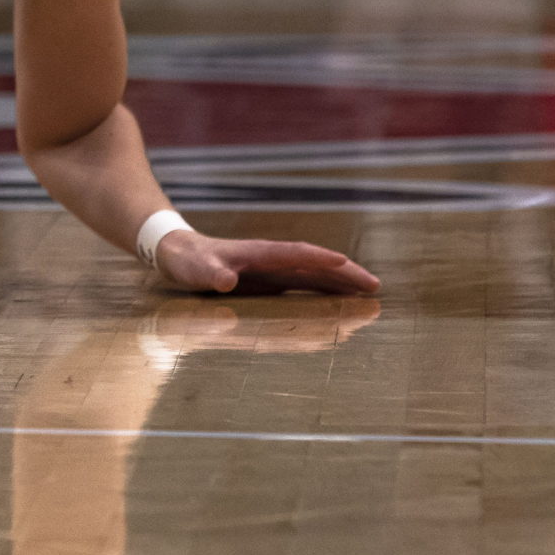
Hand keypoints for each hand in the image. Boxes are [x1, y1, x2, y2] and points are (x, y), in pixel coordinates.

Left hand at [152, 229, 379, 294]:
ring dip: (342, 283)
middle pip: (316, 264)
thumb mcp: (196, 269)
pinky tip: (341, 301)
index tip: (346, 264)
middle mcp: (272, 259)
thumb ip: (210, 274)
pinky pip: (305, 284)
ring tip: (371, 294)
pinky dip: (326, 290)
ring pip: (315, 274)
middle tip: (375, 286)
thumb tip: (226, 281)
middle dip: (346, 274)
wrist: (179, 254)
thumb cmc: (189, 262)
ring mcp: (274, 269)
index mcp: (259, 254)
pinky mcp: (272, 280)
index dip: (321, 260)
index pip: (297, 254)